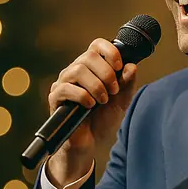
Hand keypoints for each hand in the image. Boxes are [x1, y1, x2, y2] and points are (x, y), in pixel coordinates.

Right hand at [45, 39, 139, 182]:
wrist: (90, 143)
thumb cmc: (103, 120)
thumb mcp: (121, 101)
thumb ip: (127, 84)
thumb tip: (132, 66)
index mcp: (92, 67)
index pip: (97, 45)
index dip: (109, 51)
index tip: (119, 66)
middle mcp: (76, 71)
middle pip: (88, 56)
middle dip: (106, 73)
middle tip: (113, 91)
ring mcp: (64, 83)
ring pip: (78, 70)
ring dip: (96, 85)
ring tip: (103, 100)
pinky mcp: (56, 98)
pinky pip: (66, 88)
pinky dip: (82, 96)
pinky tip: (90, 106)